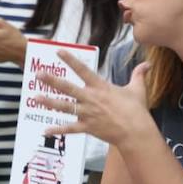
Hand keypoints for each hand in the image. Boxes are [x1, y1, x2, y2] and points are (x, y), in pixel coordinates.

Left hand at [36, 52, 155, 148]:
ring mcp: (88, 113)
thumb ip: (139, 74)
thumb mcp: (138, 89)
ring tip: (35, 97)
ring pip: (65, 107)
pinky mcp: (88, 127)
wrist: (136, 131)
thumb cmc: (137, 110)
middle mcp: (91, 98)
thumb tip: (147, 64)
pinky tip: (45, 130)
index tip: (59, 52)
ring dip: (49, 102)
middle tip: (38, 73)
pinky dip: (58, 130)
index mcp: (101, 87)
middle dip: (52, 80)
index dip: (70, 60)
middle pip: (68, 87)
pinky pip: (70, 129)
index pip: (83, 70)